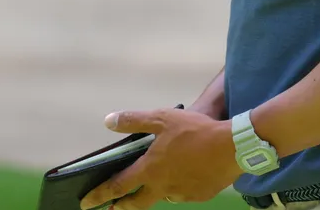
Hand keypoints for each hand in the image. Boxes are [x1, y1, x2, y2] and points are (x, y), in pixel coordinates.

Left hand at [79, 108, 239, 209]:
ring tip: (152, 183)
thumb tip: (109, 121)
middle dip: (121, 206)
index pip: (118, 186)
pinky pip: (182, 193)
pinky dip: (176, 186)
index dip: (100, 195)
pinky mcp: (199, 196)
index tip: (86, 203)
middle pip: (136, 203)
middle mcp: (163, 187)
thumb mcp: (161, 118)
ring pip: (161, 196)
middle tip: (112, 208)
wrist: (233, 147)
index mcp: (150, 169)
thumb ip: (133, 121)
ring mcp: (181, 194)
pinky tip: (183, 174)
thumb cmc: (194, 130)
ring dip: (153, 192)